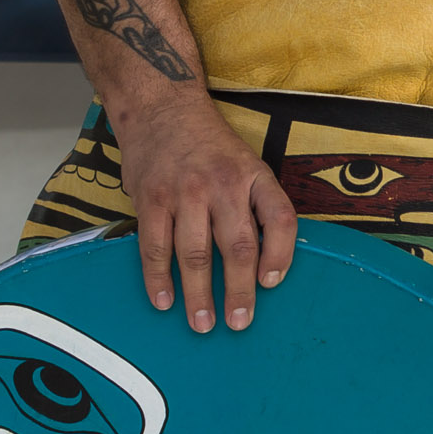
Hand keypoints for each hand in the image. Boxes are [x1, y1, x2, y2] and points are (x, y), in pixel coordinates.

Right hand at [110, 84, 296, 333]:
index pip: (280, 218)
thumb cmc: (209, 146)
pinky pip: (155, 248)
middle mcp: (223, 184)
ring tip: (203, 324)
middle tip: (239, 322)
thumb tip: (267, 260)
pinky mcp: (151, 200)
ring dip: (199, 295)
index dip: (281, 255)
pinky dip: (158, 279)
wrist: (161, 109)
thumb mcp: (245, 163)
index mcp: (254, 175)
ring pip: (195, 254)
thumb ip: (255, 204)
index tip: (272, 284)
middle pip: (238, 246)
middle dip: (240, 291)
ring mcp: (184, 193)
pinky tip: (164, 301)